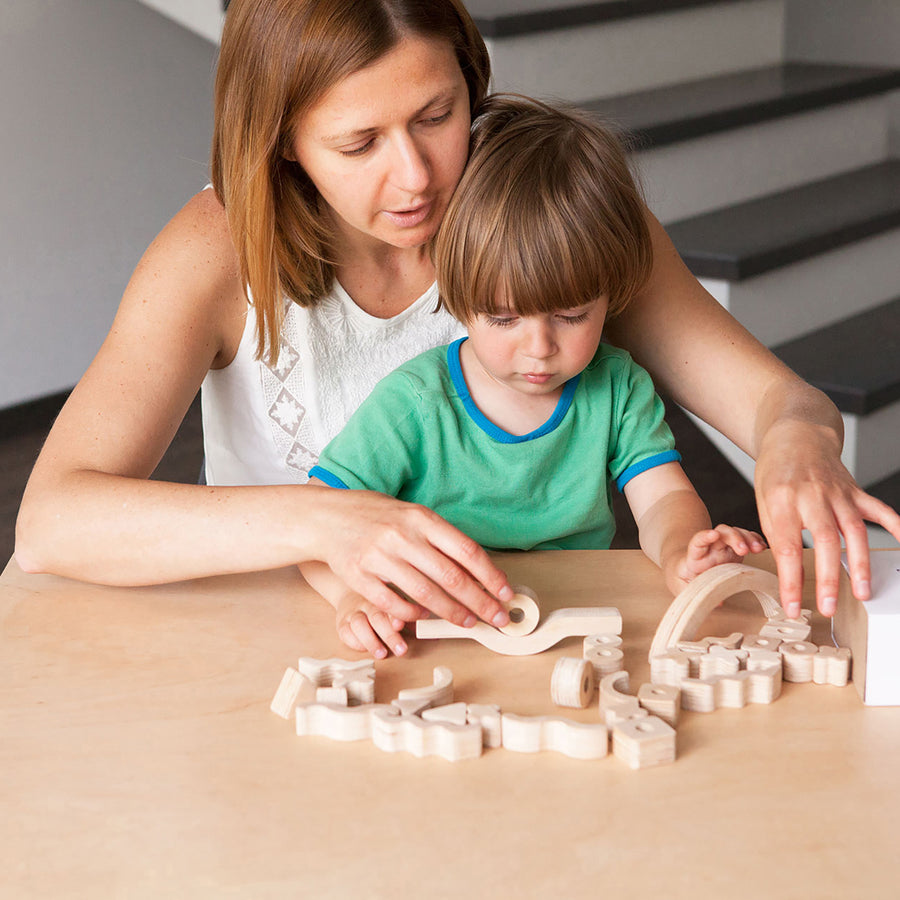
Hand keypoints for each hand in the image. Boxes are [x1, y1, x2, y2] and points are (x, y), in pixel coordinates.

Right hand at [310, 486, 512, 628]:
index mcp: (421, 518)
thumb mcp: (410, 514)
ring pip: (426, 594)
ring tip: (469, 622)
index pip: (466, 551)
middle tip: (497, 617)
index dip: (490, 575)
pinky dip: (413, 614)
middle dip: (480, 602)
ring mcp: (380, 557)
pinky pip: (393, 604)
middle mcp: (403, 536)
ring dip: (452, 612)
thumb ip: (438, 537)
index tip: (505, 593)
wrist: (325, 517)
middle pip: (451, 576)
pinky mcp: (360, 577)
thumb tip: (477, 568)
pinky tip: (425, 617)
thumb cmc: (374, 515)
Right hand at [334, 593, 409, 659]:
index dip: (396, 615)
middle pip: (378, 617)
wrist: (349, 589)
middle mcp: (368, 602)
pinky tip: (364, 648)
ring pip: (359, 625)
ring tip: (382, 654)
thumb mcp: (396, 603)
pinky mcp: (342, 622)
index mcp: (385, 596)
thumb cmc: (379, 602)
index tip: (401, 624)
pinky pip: (345, 632)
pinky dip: (354, 642)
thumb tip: (431, 628)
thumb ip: (411, 616)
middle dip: (390, 635)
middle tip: (401, 650)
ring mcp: (354, 612)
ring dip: (371, 641)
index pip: (392, 604)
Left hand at [673, 525, 766, 587]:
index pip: (698, 541)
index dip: (705, 536)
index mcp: (696, 555)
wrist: (689, 571)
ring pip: (736, 533)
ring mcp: (724, 546)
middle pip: (722, 532)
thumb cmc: (686, 578)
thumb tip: (718, 603)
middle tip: (744, 550)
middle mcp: (711, 547)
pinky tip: (762, 546)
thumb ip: (694, 592)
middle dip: (734, 537)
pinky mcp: (735, 550)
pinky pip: (746, 539)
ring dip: (748, 538)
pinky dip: (754, 540)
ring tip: (758, 548)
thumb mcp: (683, 586)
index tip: (714, 535)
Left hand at [754, 420, 899, 617]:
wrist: (795, 436)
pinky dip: (895, 527)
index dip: (789, 580)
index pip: (787, 548)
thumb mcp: (763, 502)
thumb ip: (776, 533)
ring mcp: (837, 493)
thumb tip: (788, 569)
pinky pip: (879, 510)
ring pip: (853, 530)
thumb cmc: (776, 472)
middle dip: (829, 577)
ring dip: (860, 563)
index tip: (792, 605)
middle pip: (825, 540)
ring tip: (863, 592)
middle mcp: (812, 496)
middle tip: (828, 606)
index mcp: (782, 501)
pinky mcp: (855, 490)